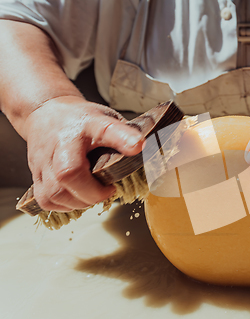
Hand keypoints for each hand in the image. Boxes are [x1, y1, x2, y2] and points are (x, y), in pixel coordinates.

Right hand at [24, 96, 143, 211]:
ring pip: (55, 194)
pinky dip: (64, 206)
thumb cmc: (80, 120)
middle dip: (92, 192)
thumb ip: (124, 134)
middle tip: (109, 189)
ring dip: (80, 202)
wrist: (46, 113)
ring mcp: (43, 161)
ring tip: (94, 194)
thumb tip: (144, 148)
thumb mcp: (106, 119)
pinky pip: (46, 201)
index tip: (138, 147)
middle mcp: (61, 143)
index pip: (105, 130)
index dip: (123, 139)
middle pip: (67, 174)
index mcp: (86, 125)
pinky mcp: (35, 176)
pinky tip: (77, 198)